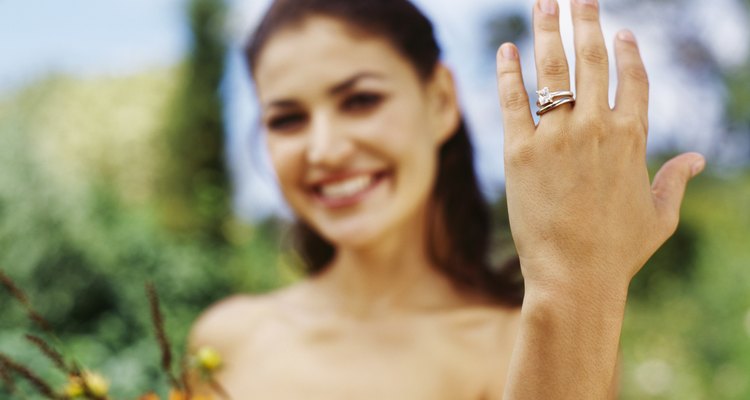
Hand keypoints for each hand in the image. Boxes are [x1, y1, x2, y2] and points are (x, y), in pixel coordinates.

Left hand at [495, 0, 704, 294]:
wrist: (574, 276)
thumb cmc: (619, 252)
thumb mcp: (659, 216)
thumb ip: (676, 181)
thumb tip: (697, 158)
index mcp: (633, 138)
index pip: (633, 79)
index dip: (627, 52)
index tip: (620, 32)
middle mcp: (596, 127)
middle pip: (591, 60)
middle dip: (585, 21)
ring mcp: (557, 136)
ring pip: (552, 70)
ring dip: (547, 31)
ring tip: (543, 3)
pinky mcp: (520, 151)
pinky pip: (513, 100)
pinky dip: (509, 72)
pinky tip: (506, 50)